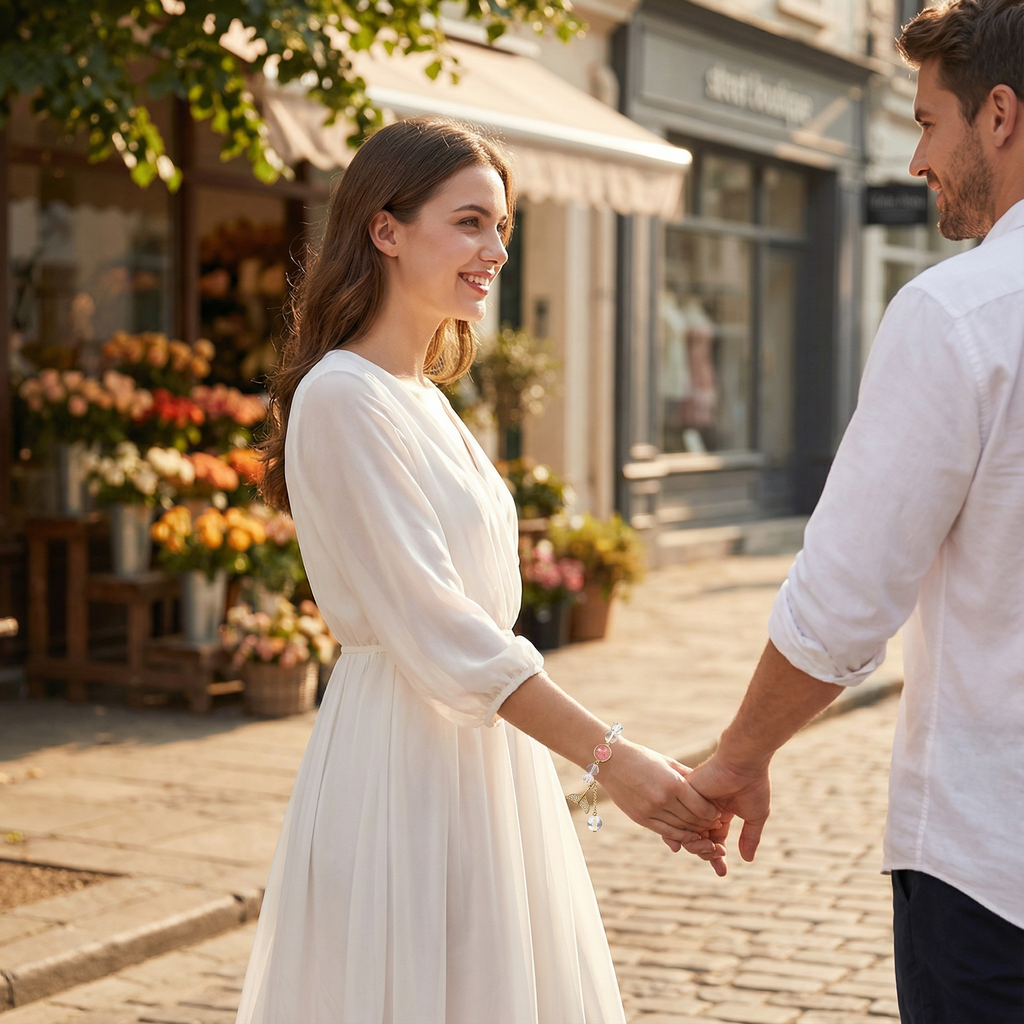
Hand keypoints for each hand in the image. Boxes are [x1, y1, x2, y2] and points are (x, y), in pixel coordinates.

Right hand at [597, 741, 724, 858]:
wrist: (611, 762)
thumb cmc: (642, 758)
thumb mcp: (667, 762)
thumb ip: (688, 776)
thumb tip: (708, 788)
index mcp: (673, 783)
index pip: (702, 807)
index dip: (713, 814)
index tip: (719, 814)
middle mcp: (663, 800)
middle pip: (693, 820)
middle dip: (707, 825)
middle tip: (715, 826)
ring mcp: (651, 811)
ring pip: (681, 829)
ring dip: (694, 832)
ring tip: (703, 830)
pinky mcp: (641, 819)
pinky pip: (665, 832)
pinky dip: (679, 837)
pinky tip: (686, 835)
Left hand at [669, 752, 771, 875]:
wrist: (744, 762)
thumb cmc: (753, 785)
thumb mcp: (755, 816)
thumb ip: (750, 837)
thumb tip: (747, 860)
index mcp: (721, 813)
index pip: (714, 840)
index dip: (716, 856)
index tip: (721, 872)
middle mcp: (705, 809)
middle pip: (699, 839)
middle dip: (707, 854)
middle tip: (718, 862)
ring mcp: (694, 802)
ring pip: (689, 831)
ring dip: (699, 846)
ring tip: (713, 852)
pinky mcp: (685, 793)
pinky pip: (680, 817)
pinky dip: (685, 831)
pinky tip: (694, 842)